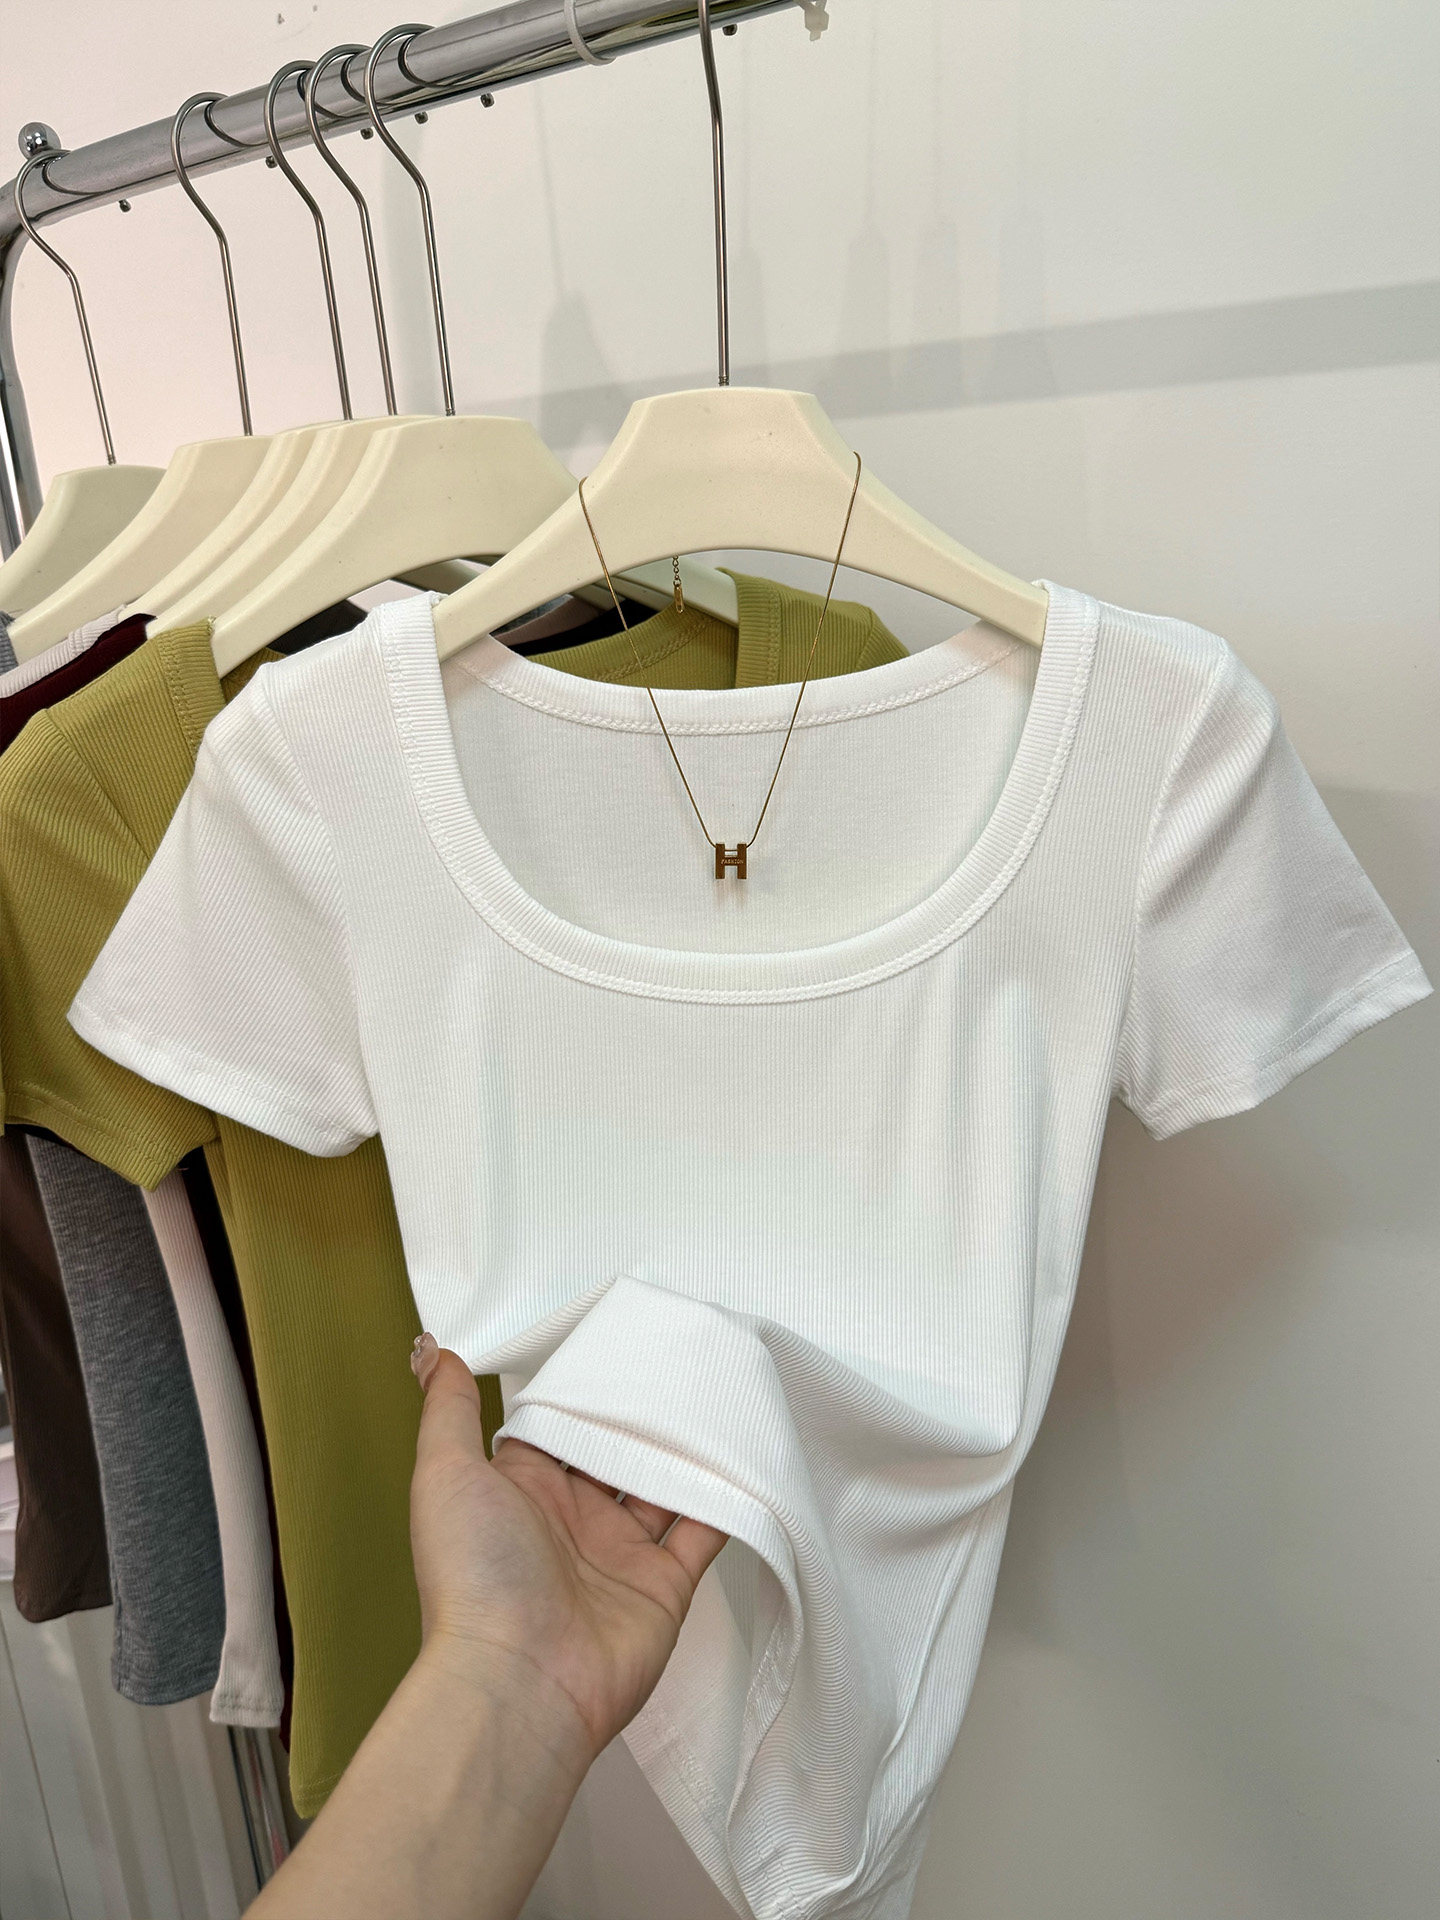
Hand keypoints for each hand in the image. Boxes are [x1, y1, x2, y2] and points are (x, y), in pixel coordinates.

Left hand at [409, 1334, 727, 1766]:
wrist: (519, 1682)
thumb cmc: (474, 1577)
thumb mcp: (444, 1474)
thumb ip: (448, 1410)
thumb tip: (434, 1352)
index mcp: (521, 1491)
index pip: (557, 1428)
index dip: (580, 1389)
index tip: (612, 1340)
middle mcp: (572, 1520)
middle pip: (616, 1453)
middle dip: (641, 1413)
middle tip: (678, 1358)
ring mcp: (620, 1555)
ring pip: (664, 1486)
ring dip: (687, 1449)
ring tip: (718, 1395)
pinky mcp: (664, 1587)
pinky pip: (703, 1534)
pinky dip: (726, 1501)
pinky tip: (746, 1458)